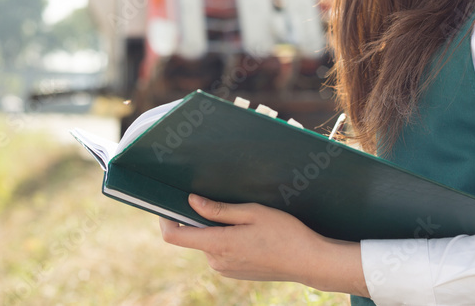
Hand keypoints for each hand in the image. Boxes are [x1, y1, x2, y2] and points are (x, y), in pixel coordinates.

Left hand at [158, 194, 367, 295]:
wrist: (309, 262)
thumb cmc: (285, 233)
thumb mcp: (253, 213)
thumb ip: (219, 210)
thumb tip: (191, 201)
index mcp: (218, 244)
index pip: (174, 236)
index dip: (165, 218)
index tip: (167, 203)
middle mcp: (217, 261)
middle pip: (194, 236)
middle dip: (201, 218)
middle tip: (223, 201)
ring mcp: (225, 270)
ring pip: (209, 242)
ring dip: (218, 229)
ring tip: (246, 219)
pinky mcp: (234, 272)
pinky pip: (221, 252)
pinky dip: (227, 239)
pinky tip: (251, 234)